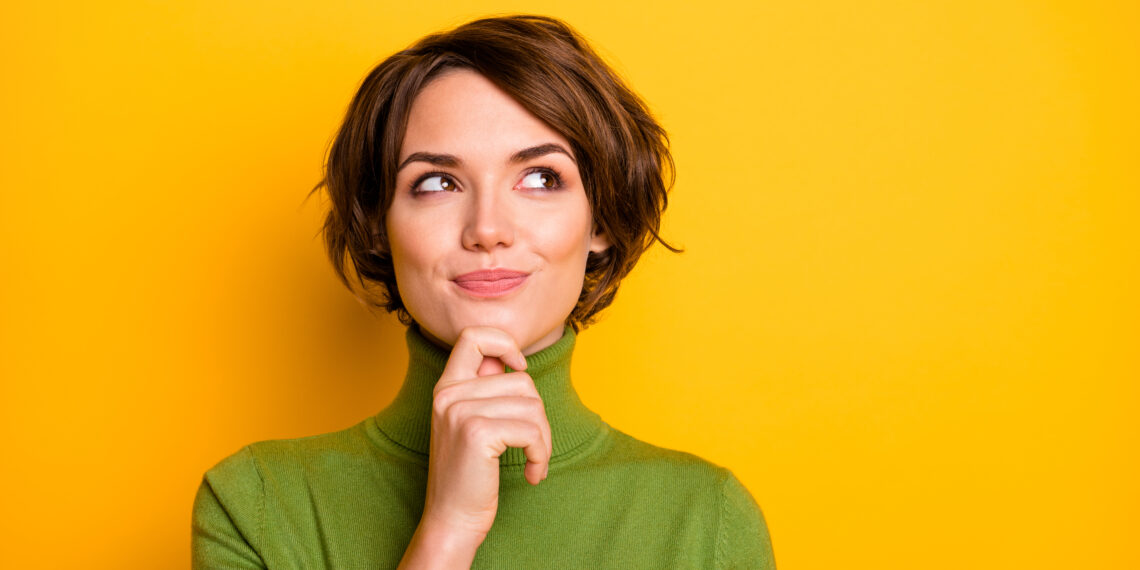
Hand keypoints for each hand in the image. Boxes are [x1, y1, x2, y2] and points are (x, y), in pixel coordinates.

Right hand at [398, 326, 551, 567]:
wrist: (452, 519)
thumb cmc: (470, 475)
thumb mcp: (470, 424)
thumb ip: (485, 389)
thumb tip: (514, 362)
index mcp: (446, 387)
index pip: (474, 336)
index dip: (504, 342)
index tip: (518, 367)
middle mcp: (448, 394)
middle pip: (522, 381)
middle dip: (538, 417)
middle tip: (533, 447)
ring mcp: (460, 411)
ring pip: (533, 406)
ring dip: (543, 440)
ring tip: (533, 461)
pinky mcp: (477, 432)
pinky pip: (532, 430)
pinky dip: (541, 454)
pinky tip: (532, 473)